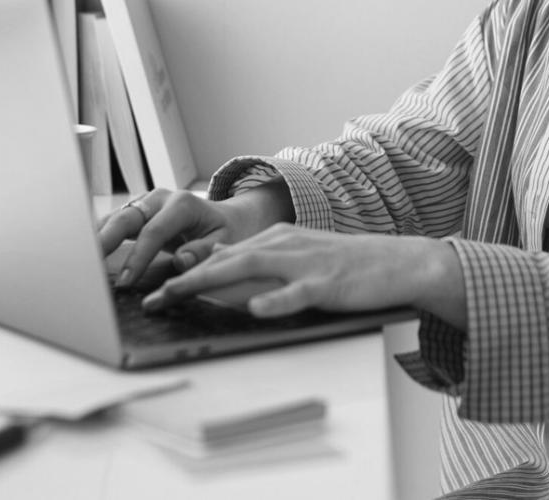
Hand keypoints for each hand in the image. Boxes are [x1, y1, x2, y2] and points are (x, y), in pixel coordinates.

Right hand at [96, 183, 292, 287]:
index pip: (153, 231)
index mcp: (183, 204)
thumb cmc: (227, 231)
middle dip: (105, 241)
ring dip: (96, 238)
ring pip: (115, 217)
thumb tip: (182, 261)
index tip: (125, 281)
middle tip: (87, 265)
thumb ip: (204, 251)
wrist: (228, 216)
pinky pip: (114, 223)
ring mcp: (146, 202)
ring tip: (77, 260)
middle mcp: (160, 198)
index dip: (137, 257)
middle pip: (126, 218)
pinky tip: (85, 254)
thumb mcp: (225, 241)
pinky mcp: (137, 211)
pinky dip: (99, 237)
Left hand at [143, 224, 467, 328]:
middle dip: (185, 278)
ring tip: (182, 294)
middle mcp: (283, 244)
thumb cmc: (345, 267)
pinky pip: (297, 292)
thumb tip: (221, 268)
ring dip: (213, 283)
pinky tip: (256, 308)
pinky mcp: (327, 281)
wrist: (396, 262)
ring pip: (251, 269)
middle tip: (152, 297)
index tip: (153, 290)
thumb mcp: (296, 260)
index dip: (184, 272)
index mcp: (274, 240)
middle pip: (225, 260)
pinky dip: (275, 300)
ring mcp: (305, 262)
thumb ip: (260, 265)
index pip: (220, 256)